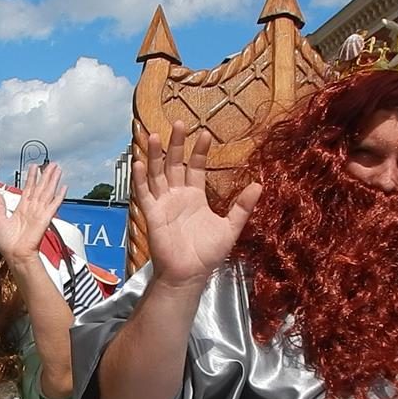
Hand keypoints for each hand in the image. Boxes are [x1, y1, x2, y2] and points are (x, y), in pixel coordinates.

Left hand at [0, 163, 66, 265]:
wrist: (14, 254)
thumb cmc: (8, 243)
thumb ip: (0, 206)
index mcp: (21, 209)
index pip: (28, 189)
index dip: (31, 178)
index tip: (34, 167)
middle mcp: (32, 209)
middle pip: (40, 188)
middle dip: (45, 175)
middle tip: (50, 164)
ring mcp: (39, 213)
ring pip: (47, 192)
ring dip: (52, 180)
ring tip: (57, 169)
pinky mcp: (45, 218)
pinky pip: (53, 205)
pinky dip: (59, 196)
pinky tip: (63, 187)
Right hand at [135, 120, 261, 288]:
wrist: (189, 275)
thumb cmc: (207, 255)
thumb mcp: (230, 228)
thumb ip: (242, 207)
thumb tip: (259, 184)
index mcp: (195, 197)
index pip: (195, 168)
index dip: (199, 151)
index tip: (205, 134)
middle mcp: (177, 196)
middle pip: (174, 164)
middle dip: (176, 144)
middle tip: (179, 123)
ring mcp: (163, 204)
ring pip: (157, 174)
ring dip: (154, 155)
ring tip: (153, 135)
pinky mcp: (151, 215)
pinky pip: (144, 194)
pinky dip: (140, 178)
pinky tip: (138, 162)